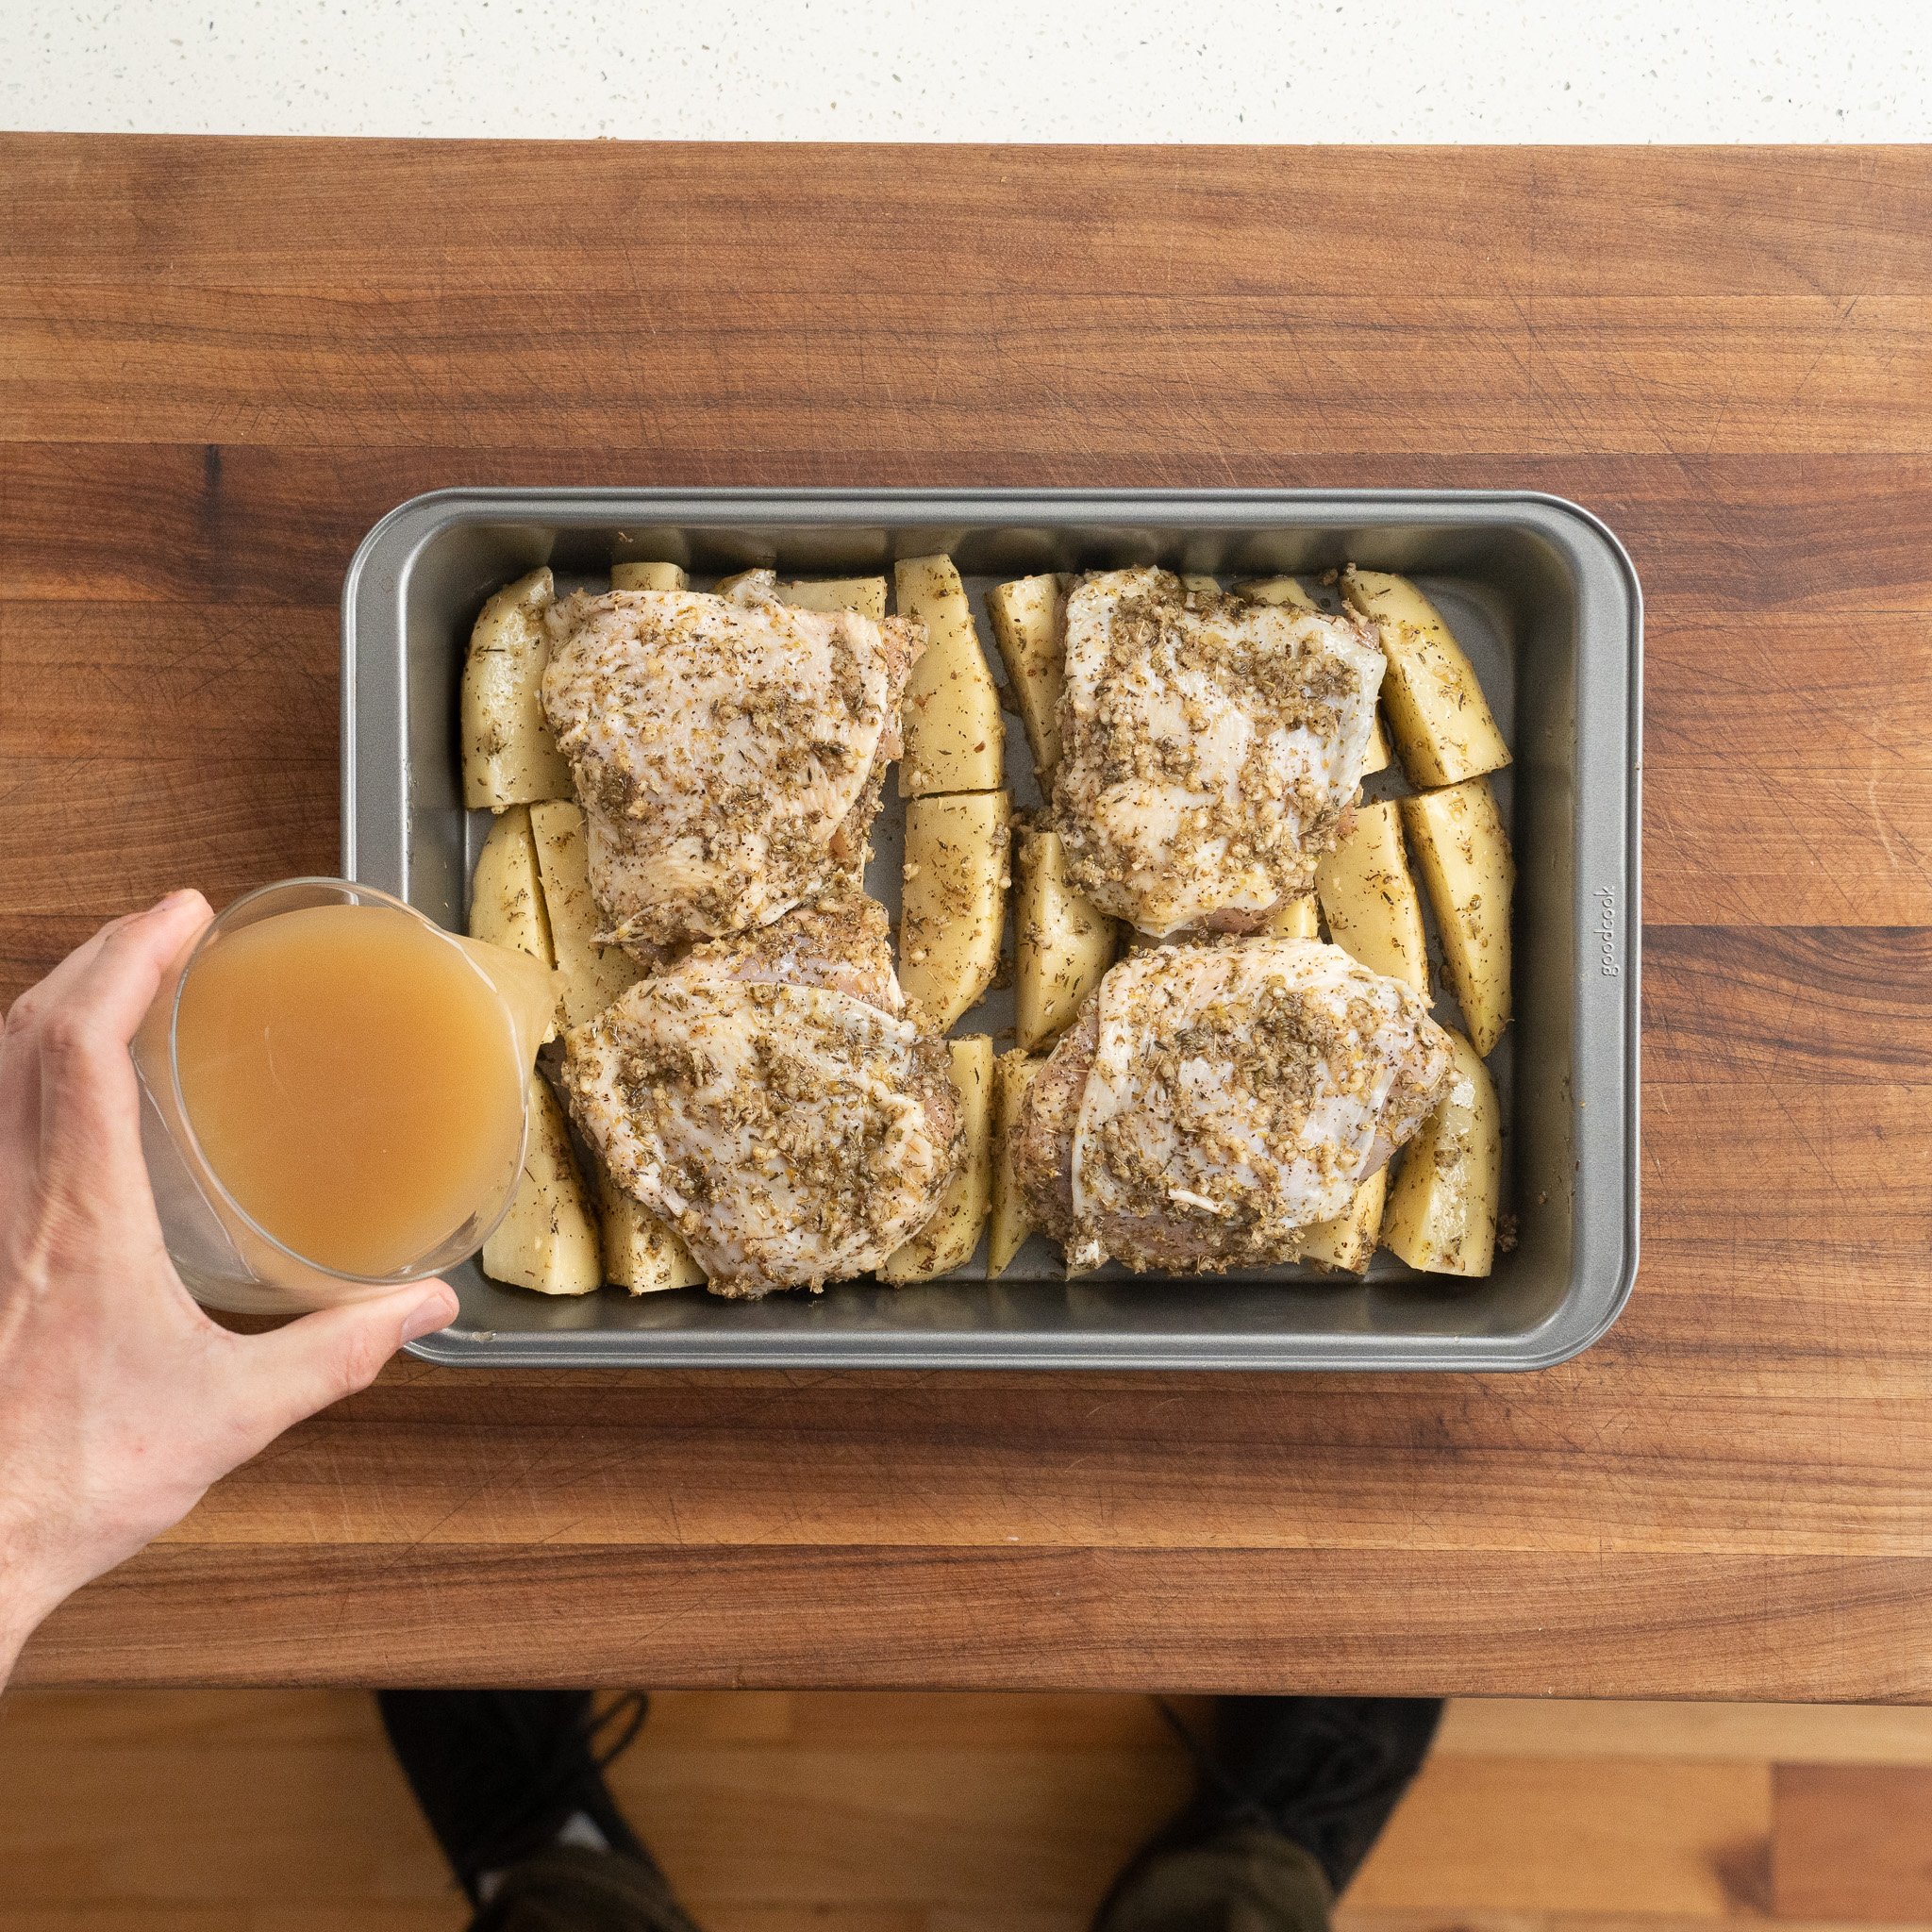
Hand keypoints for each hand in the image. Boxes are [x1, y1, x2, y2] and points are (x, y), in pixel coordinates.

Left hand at [0, 893, 458, 1680]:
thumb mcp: (232, 1413)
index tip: (180, 914)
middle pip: (26, 1031)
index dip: (127, 960)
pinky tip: (59, 1088)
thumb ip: (338, 1352)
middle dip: (94, 957)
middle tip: (162, 928)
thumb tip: (423, 1309)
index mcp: (79, 1215)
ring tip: (115, 984)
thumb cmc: (70, 1479)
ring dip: (48, 1005)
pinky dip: (21, 1069)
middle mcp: (10, 1198)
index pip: (81, 1044)